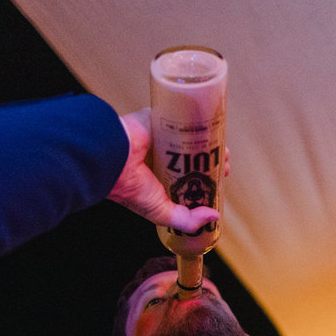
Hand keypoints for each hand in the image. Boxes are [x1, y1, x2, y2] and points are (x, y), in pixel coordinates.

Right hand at [109, 109, 226, 232]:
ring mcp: (160, 138)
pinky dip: (193, 118)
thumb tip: (213, 217)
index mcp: (160, 179)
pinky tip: (207, 125)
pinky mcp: (158, 119)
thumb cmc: (129, 188)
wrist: (111, 159)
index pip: (189, 178)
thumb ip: (186, 220)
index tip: (220, 177)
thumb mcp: (160, 212)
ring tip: (220, 145)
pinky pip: (179, 116)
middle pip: (193, 156)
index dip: (207, 178)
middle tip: (224, 161)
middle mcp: (161, 158)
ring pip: (189, 137)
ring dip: (206, 140)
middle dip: (211, 158)